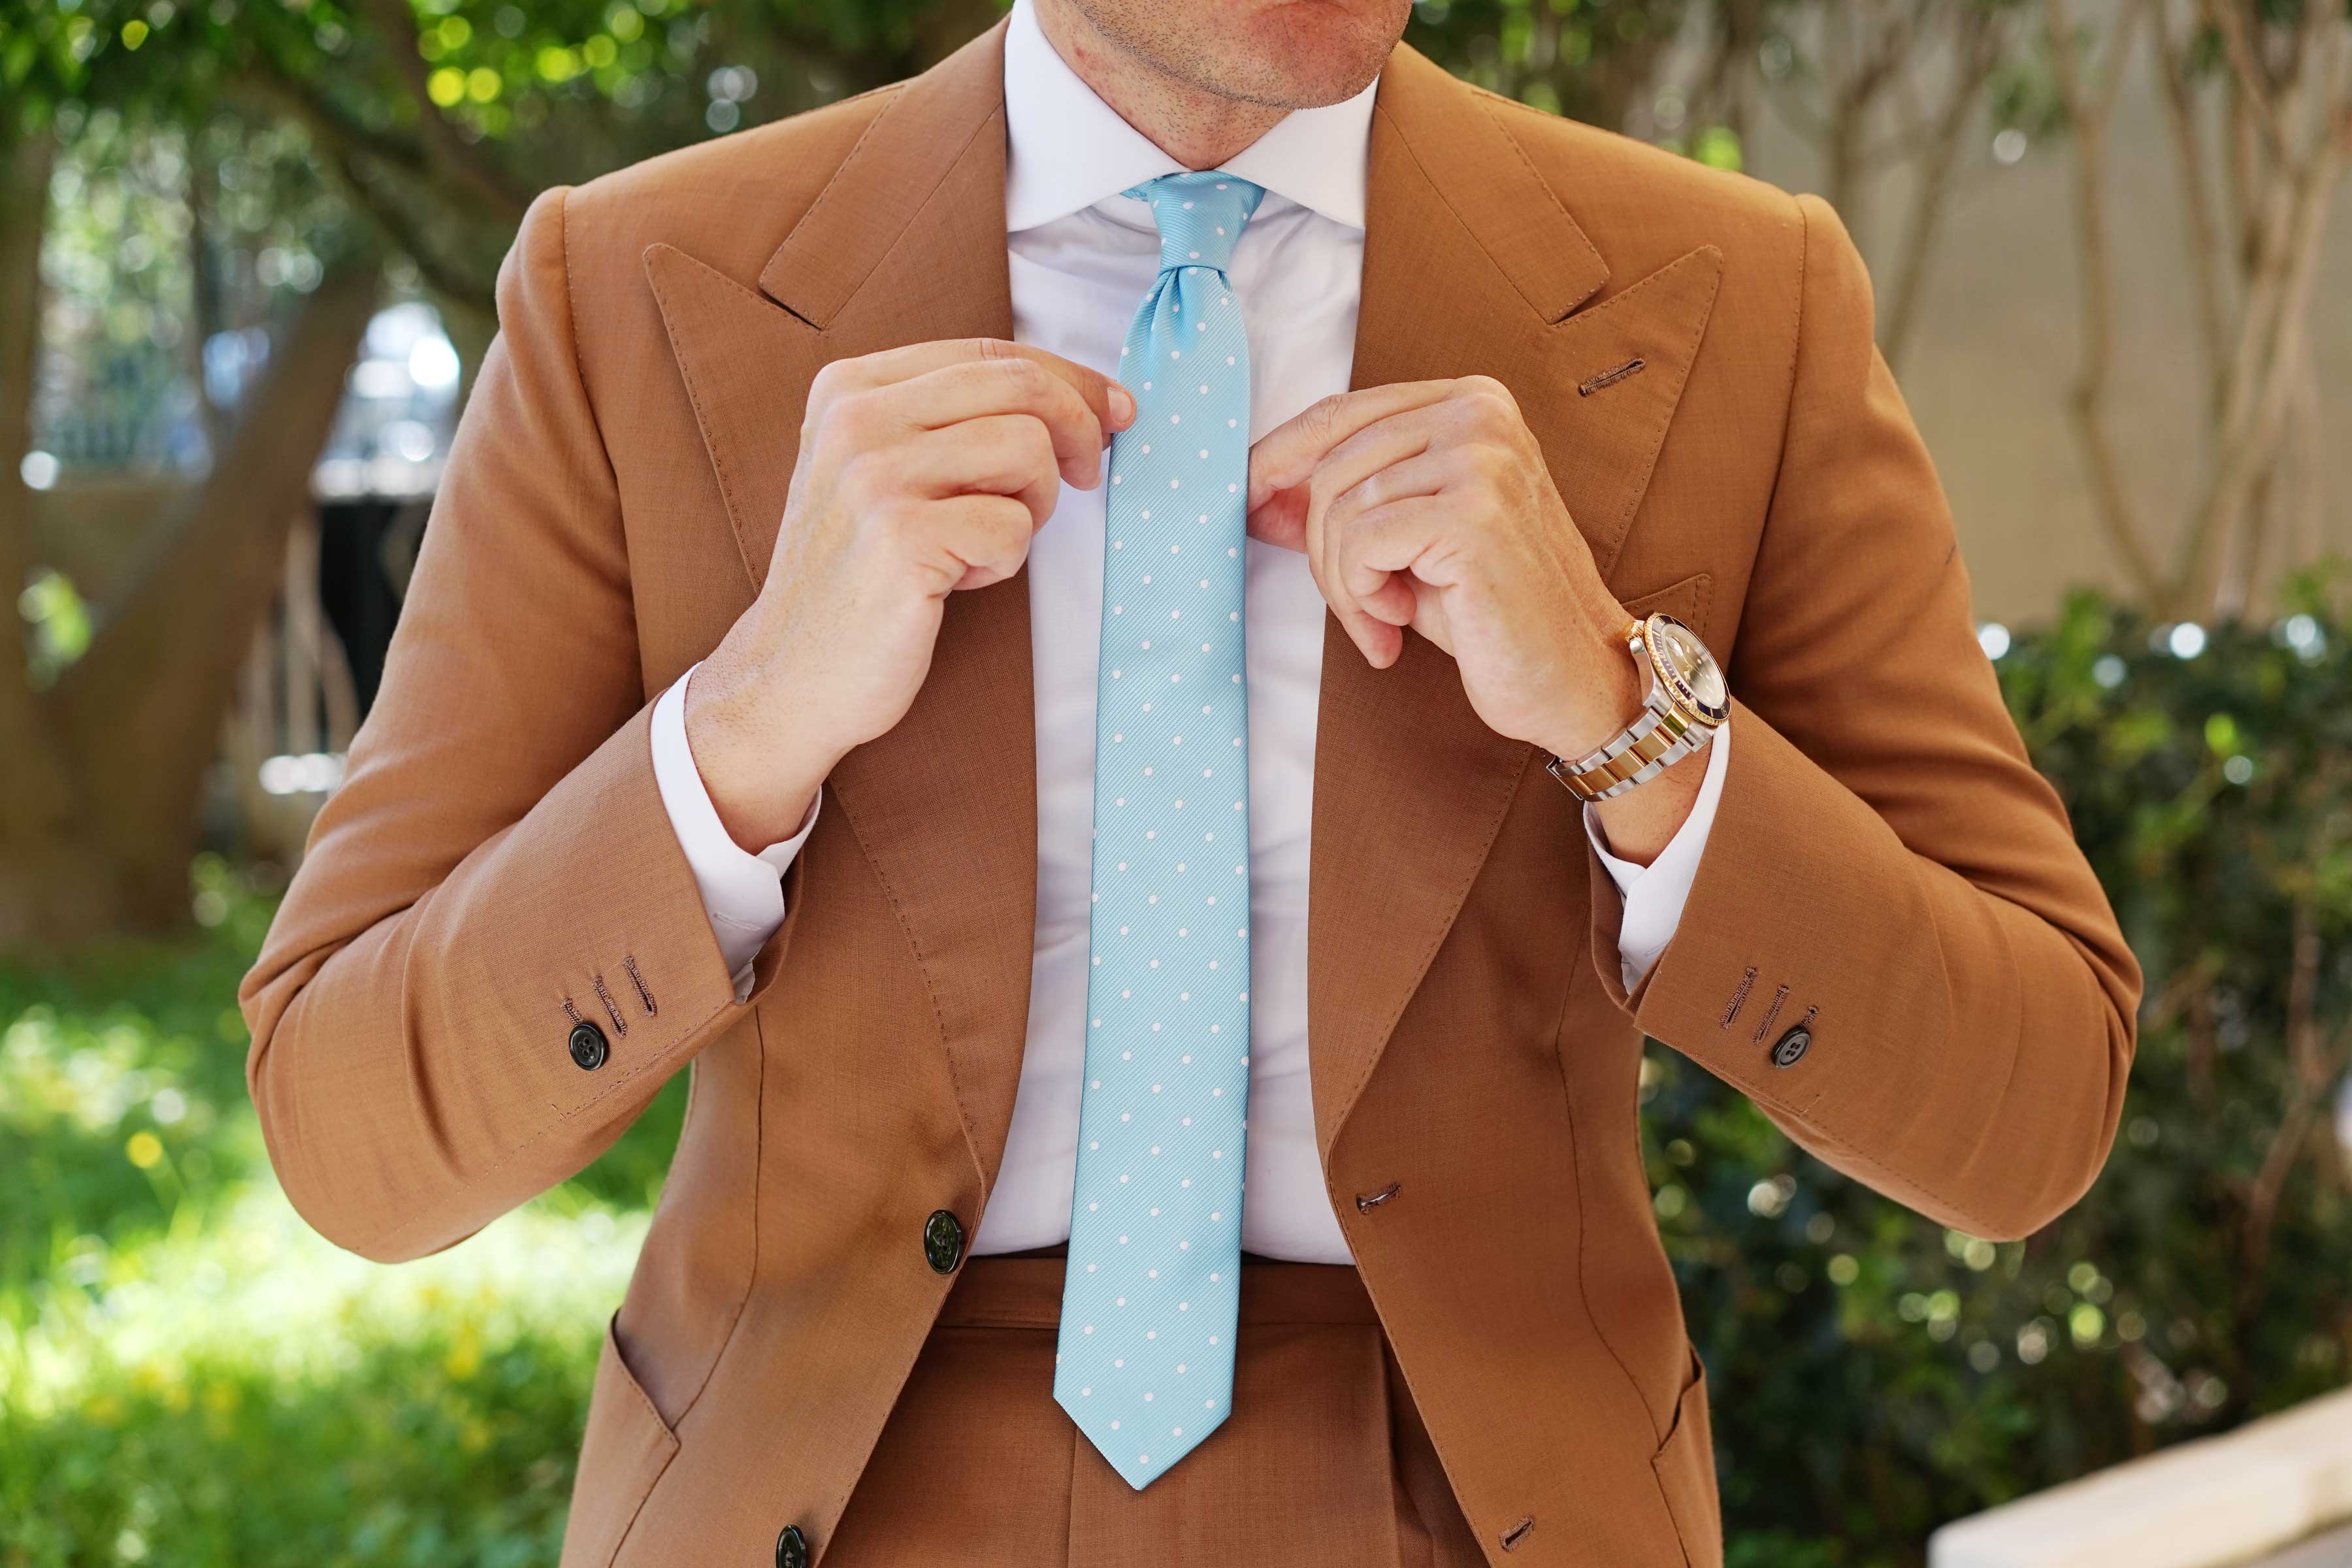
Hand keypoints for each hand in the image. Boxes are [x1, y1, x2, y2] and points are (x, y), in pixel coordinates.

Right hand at [688, 338, 1135, 848]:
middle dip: (1079, 429)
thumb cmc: (858, 576)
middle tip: (1086, 477)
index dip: (1071, 378)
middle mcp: (855, 418)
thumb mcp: (881, 471)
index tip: (1115, 410)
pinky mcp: (900, 538)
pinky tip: (957, 582)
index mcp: (851, 387)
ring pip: (1028, 448)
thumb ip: (951, 423)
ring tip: (986, 542)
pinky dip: (1004, 561)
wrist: (789, 675)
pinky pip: (1013, 526)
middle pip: (1019, 385)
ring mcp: (873, 476)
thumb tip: (1085, 397)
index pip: (990, 352)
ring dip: (1034, 505)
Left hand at [1244, 375, 1701, 861]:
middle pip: (1330, 463)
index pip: (1339, 412)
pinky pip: (1359, 546)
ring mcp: (1481, 460)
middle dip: (1320, 548)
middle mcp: (1479, 415)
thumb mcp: (1409, 535)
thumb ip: (1348, 495)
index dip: (1277, 459)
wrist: (1571, 676)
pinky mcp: (1472, 516)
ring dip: (1344, 584)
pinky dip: (1361, 598)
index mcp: (1469, 401)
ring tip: (1386, 622)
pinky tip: (1397, 628)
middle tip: (1361, 607)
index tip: (1241, 502)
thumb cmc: (1487, 608)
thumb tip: (1255, 486)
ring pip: (1338, 508)